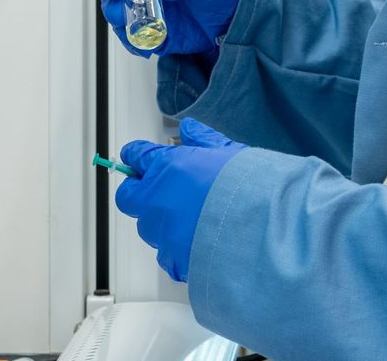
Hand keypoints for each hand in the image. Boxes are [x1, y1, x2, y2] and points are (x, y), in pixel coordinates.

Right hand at [99, 0, 242, 57]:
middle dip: (115, 5)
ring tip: (138, 36)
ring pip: (121, 17)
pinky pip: (136, 37)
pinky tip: (147, 47)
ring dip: (124, 28)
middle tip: (121, 17)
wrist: (237, 7)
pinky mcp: (152, 28)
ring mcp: (146, 6)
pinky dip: (138, 44)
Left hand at [115, 118, 246, 281]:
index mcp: (167, 166)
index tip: (137, 159)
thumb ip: (203, 139)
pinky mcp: (171, 258)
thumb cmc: (245, 186)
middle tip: (157, 191)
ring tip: (191, 220)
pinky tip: (200, 241)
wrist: (257, 227)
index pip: (136, 156)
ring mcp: (160, 231)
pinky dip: (178, 249)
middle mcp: (155, 199)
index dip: (137, 157)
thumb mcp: (227, 152)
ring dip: (161, 222)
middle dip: (137, 192)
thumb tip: (189, 128)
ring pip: (147, 226)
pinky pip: (166, 254)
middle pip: (128, 196)